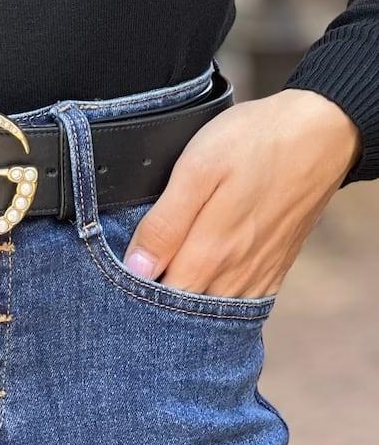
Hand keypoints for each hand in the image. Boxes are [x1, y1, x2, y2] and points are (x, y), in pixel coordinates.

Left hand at [122, 89, 362, 298]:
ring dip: (187, 306)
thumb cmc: (256, 141)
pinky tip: (204, 286)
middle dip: (156, 304)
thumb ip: (165, 223)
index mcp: (210, 253)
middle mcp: (234, 275)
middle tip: (137, 282)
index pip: (158, 300)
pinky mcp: (274, 269)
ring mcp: (257, 275)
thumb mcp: (198, 169)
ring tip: (166, 283)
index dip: (133, 294)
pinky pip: (241, 304)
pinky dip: (218, 303)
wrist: (324, 132)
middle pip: (184, 312)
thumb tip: (136, 268)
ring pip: (212, 312)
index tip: (118, 280)